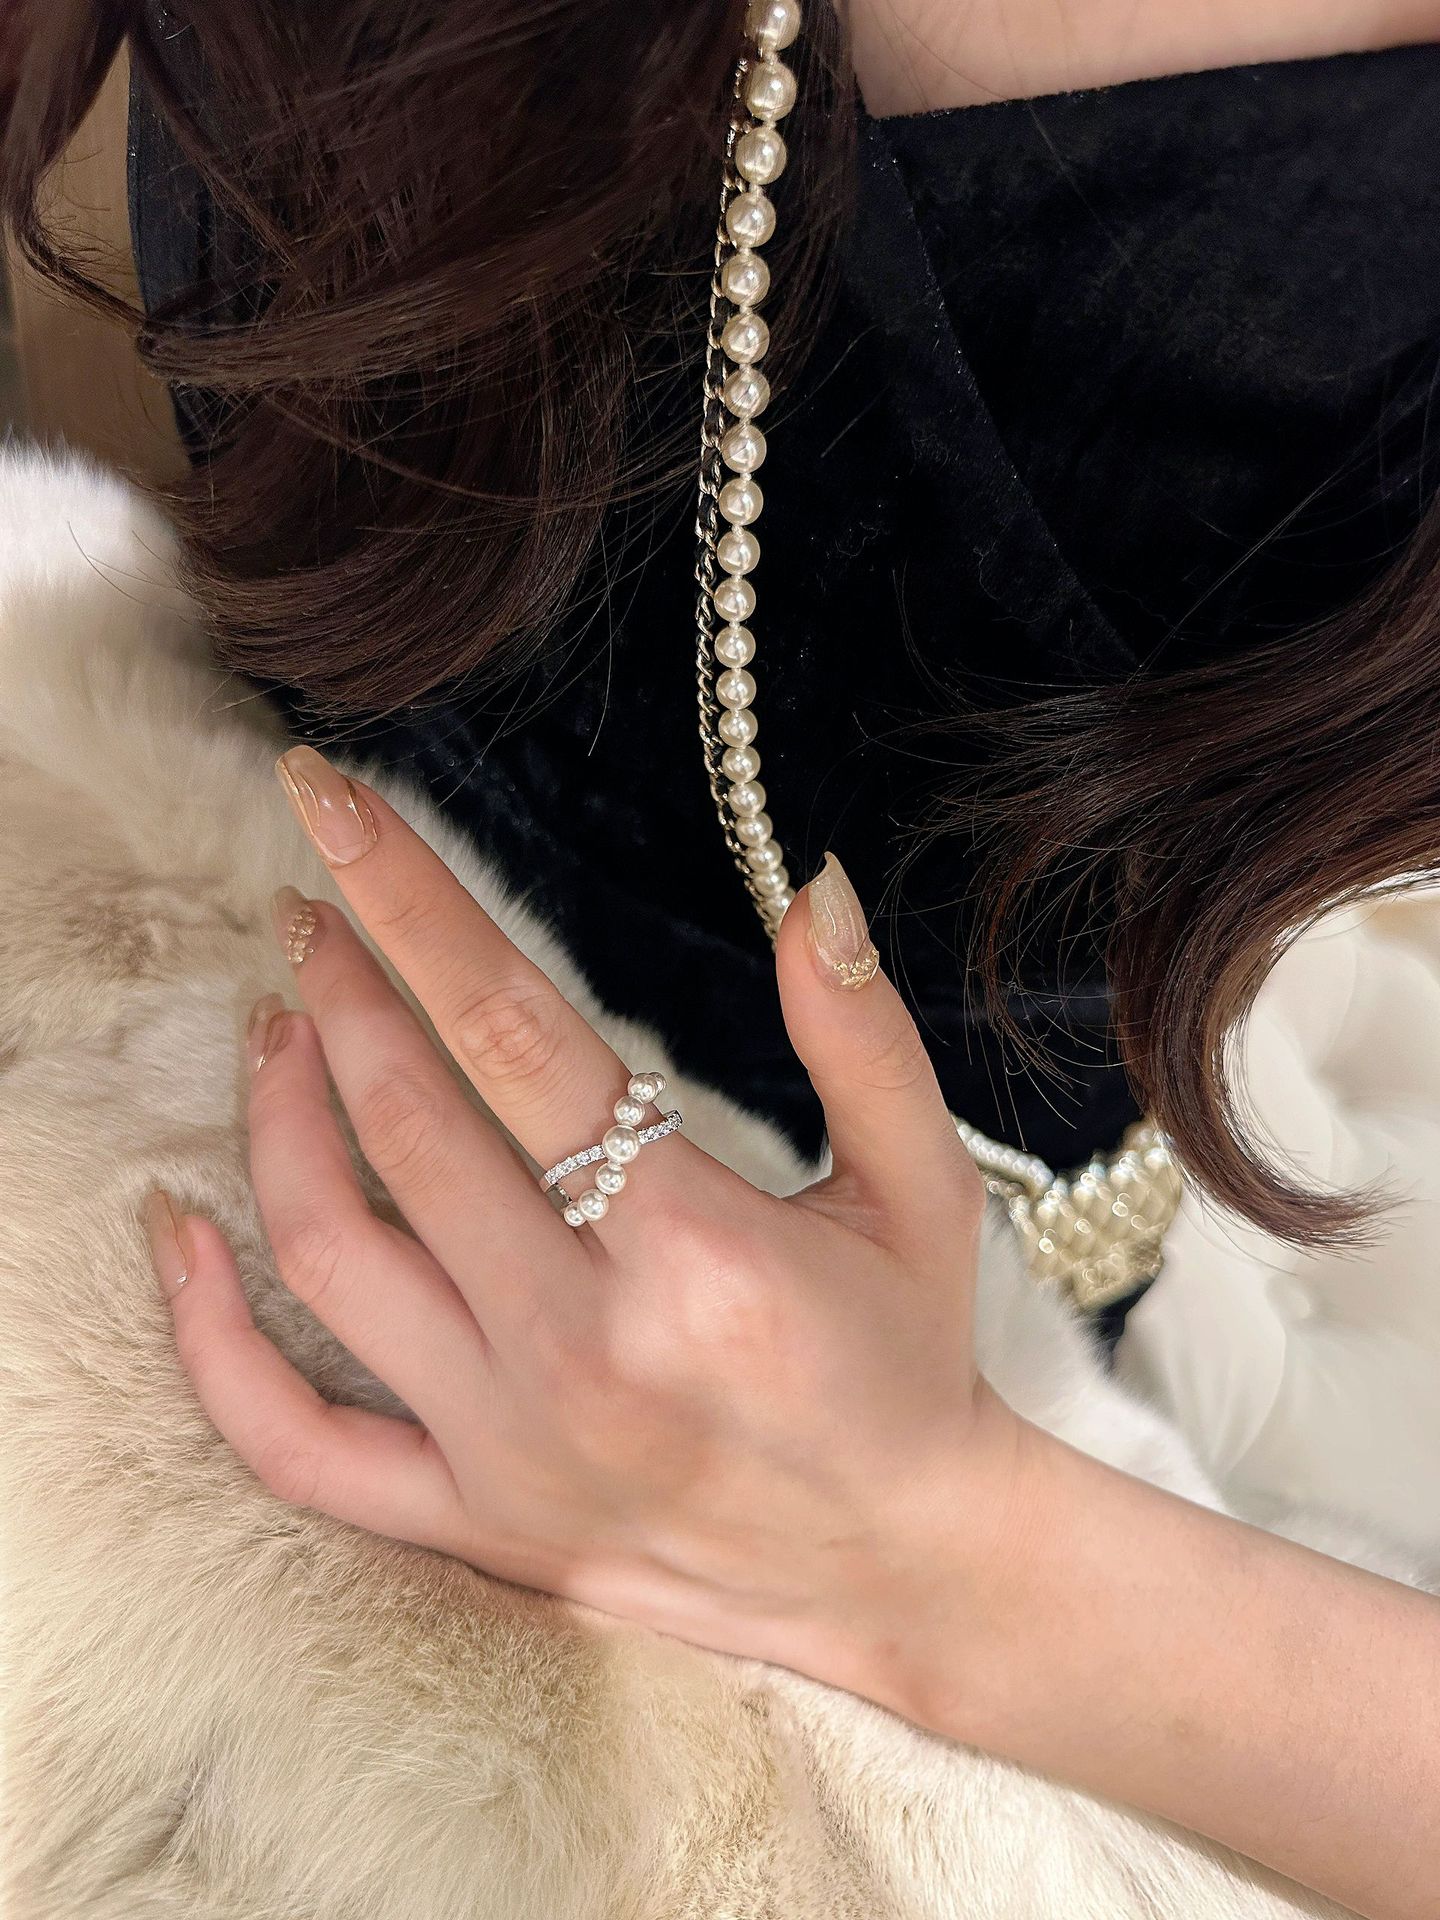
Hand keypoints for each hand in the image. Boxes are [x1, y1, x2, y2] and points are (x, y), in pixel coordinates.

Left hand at [145, 746, 1032, 1713]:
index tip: (330, 801)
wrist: (904, 1568)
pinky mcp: (474, 1522)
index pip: (514, 1033)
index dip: (412, 902)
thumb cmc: (908, 1359)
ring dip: (278, 1116)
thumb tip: (811, 886)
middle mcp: (586, 1350)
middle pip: (405, 1125)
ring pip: (329, 1253)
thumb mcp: (924, 1187)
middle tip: (314, 910)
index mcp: (698, 1251)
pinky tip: (181, 1236)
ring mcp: (513, 1448)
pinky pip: (292, 1441)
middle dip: (341, 989)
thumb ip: (861, 1035)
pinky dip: (209, 1339)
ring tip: (277, 1028)